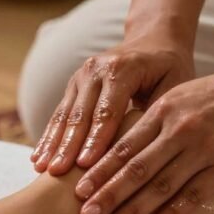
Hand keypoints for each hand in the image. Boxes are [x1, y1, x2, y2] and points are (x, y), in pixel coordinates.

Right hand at [31, 38, 194, 174]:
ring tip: (41, 169)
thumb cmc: (169, 68)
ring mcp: (81, 75)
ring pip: (65, 114)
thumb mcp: (175, 84)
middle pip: (81, 113)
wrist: (153, 39)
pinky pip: (59, 113)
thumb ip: (160, 113)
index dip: (96, 139)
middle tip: (57, 173)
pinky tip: (37, 158)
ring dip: (52, 143)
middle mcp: (96, 68)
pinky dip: (49, 136)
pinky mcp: (74, 84)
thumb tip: (147, 150)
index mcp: (122, 68)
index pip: (108, 110)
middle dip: (68, 146)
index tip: (86, 165)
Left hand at [72, 64, 213, 213]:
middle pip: (136, 167)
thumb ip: (154, 119)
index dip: (100, 170)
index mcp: (164, 110)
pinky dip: (171, 212)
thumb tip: (120, 143)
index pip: (124, 145)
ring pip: (161, 184)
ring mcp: (204, 149)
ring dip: (133, 209)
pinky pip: (194, 194)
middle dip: (107, 194)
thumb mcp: (180, 96)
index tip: (77, 190)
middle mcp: (180, 129)